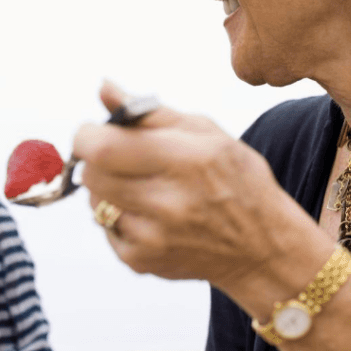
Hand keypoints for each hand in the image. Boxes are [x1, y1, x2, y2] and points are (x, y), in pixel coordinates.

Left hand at [73, 82, 316, 297]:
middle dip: (97, 160)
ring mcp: (153, 237)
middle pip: (91, 174)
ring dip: (107, 188)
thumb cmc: (236, 181)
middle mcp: (168, 203)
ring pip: (94, 201)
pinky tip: (151, 215)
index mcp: (186, 160)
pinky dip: (119, 217)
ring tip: (143, 186)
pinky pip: (105, 228)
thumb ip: (149, 112)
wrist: (263, 248)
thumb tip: (104, 88)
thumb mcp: (206, 134)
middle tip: (120, 158)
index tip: (95, 132)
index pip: (102, 147)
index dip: (87, 136)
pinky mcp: (142, 261)